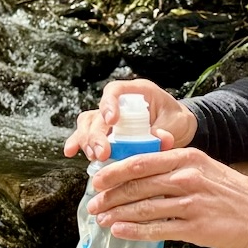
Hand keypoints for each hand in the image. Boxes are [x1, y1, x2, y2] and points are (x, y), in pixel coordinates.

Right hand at [63, 79, 196, 162]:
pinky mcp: (105, 132)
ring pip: (88, 123)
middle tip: (102, 152)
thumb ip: (166, 130)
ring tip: (93, 156)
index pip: (115, 90)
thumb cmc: (176, 120)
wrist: (176, 128)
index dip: (109, 103)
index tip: (111, 121)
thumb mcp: (176, 123)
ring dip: (87, 140)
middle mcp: (118, 103)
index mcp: (136, 92)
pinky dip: (77, 142)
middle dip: (97, 134)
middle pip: (98, 114)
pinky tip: (71, 152)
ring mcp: (108, 117)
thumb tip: (159, 138)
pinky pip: (86, 134)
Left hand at [89, 147, 247, 247]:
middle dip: (110, 196)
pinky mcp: (195, 227)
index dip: (114, 172)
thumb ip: (175, 167)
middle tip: (93, 203)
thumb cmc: (233, 193)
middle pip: (137, 185)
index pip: (140, 162)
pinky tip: (119, 230)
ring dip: (117, 214)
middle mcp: (187, 177)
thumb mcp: (205, 168)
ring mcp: (191, 203)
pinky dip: (134, 231)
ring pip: (143, 207)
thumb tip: (140, 173)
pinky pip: (157, 229)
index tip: (97, 180)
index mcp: (188, 157)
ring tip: (101, 219)